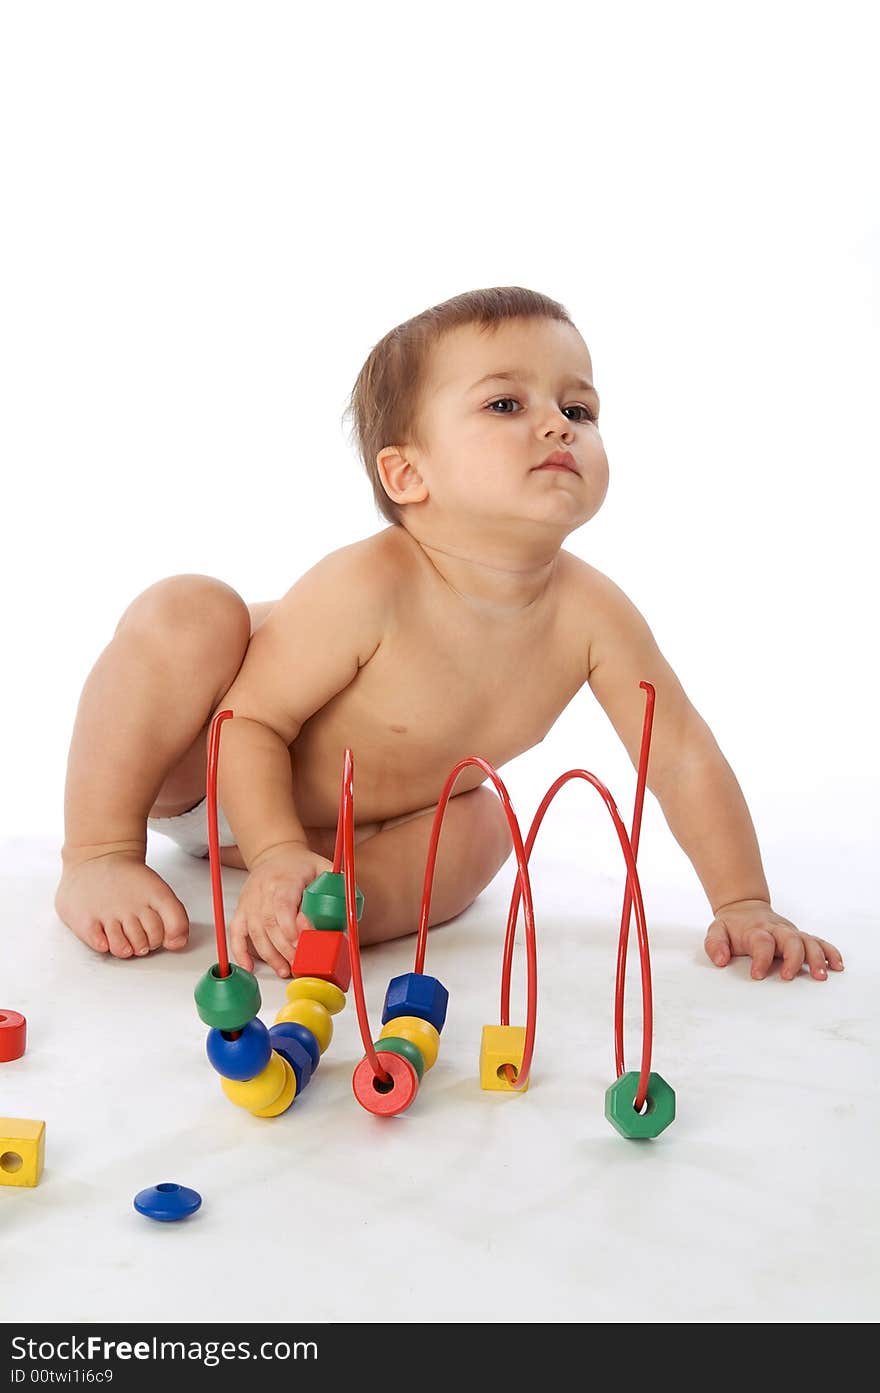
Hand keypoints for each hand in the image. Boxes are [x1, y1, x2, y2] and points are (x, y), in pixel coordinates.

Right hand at [230, 842, 334, 977]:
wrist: (276, 854)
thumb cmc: (302, 865)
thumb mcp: (324, 868)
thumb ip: (336, 889)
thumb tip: (347, 919)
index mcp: (285, 879)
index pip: (283, 903)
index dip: (291, 926)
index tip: (303, 942)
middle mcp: (263, 889)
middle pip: (269, 923)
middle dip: (285, 948)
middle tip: (299, 963)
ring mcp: (250, 901)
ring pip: (255, 932)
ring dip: (270, 955)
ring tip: (285, 970)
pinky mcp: (242, 910)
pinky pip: (236, 933)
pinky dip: (240, 952)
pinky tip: (249, 968)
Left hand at [704, 898, 843, 980]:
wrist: (744, 907)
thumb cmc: (732, 926)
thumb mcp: (716, 931)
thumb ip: (715, 944)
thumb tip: (721, 960)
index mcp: (756, 930)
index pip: (762, 942)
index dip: (761, 959)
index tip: (758, 975)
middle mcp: (777, 930)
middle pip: (791, 940)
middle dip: (793, 958)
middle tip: (788, 977)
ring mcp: (790, 933)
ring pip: (808, 941)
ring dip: (816, 958)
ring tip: (821, 976)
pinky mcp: (800, 936)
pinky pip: (819, 942)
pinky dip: (829, 952)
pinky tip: (836, 965)